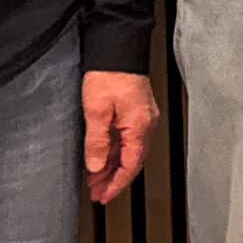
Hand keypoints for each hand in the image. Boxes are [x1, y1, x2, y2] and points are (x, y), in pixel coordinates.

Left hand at [82, 69, 159, 204]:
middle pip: (132, 162)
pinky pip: (128, 140)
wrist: (117, 46)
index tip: (103, 196)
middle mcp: (146, 124)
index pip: (130, 166)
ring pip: (129, 152)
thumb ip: (97, 141)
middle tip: (96, 193)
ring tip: (95, 179)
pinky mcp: (137, 111)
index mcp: (139, 127)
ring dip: (113, 167)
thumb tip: (96, 166)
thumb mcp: (96, 110)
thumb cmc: (110, 73)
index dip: (116, 185)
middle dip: (113, 180)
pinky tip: (103, 157)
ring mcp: (143, 118)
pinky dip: (115, 152)